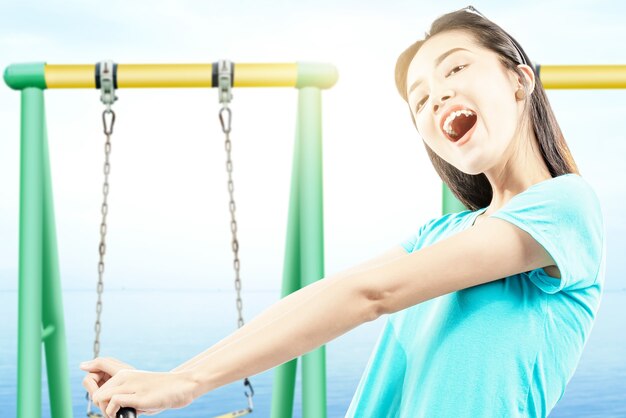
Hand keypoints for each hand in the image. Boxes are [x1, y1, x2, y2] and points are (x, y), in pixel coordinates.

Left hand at [80, 357, 196, 416]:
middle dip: (100, 406)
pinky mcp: (139, 397)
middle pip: (95, 392)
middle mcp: (125, 376)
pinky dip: (113, 412)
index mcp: (123, 372)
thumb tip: (105, 407)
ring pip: (100, 396)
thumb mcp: (138, 388)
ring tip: (117, 415)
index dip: (95, 394)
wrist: (182, 386)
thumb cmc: (159, 391)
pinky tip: (123, 414)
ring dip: (104, 411)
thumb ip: (122, 394)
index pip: (95, 380)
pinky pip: (113, 401)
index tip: (105, 404)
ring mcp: (132, 386)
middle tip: (113, 413)